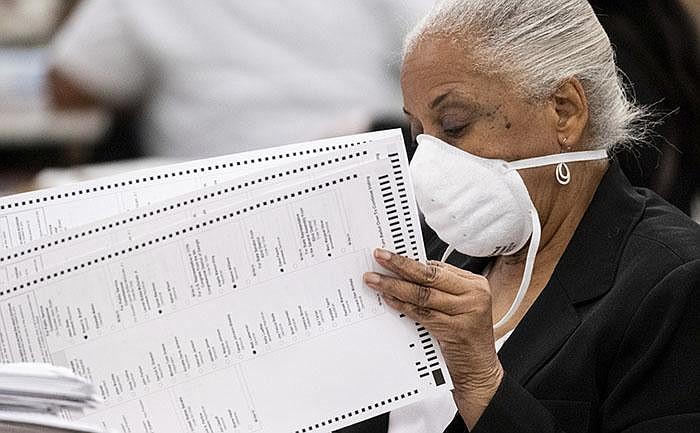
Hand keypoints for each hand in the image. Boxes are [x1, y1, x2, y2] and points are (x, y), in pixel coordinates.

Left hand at [363, 248, 503, 428]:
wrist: (479, 370)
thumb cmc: (466, 338)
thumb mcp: (459, 307)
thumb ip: (440, 290)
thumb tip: (407, 273)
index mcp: (475, 285)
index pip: (438, 267)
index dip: (410, 260)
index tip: (390, 255)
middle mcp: (474, 295)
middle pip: (430, 276)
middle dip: (401, 265)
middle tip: (380, 256)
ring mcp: (467, 312)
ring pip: (423, 294)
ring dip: (395, 286)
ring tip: (375, 280)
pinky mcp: (455, 330)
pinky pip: (422, 314)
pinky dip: (403, 305)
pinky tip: (389, 299)